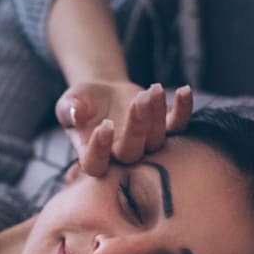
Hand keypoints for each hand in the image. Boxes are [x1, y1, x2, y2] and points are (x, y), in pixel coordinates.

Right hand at [55, 81, 192, 176]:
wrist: (104, 95)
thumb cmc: (83, 102)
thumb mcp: (70, 101)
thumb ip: (68, 108)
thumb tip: (75, 113)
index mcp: (92, 157)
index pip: (95, 164)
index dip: (100, 149)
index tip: (104, 126)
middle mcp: (121, 158)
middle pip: (132, 153)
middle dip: (137, 126)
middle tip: (138, 100)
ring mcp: (145, 146)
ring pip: (156, 140)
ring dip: (157, 115)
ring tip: (154, 89)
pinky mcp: (164, 131)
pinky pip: (178, 127)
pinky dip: (184, 111)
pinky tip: (185, 91)